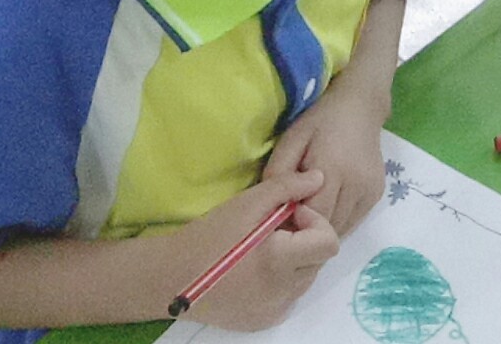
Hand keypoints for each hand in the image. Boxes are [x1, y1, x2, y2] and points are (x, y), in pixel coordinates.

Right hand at [162, 170, 339, 331]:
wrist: (171, 278)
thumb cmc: (208, 236)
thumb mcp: (246, 203)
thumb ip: (287, 188)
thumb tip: (320, 178)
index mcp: (280, 261)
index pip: (329, 242)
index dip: (314, 222)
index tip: (289, 215)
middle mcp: (283, 291)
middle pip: (319, 260)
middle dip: (306, 240)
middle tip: (275, 230)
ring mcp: (275, 310)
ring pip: (306, 278)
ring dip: (296, 260)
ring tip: (263, 249)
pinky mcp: (265, 321)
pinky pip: (289, 296)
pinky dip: (282, 281)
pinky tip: (256, 270)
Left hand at [263, 80, 389, 237]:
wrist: (360, 107)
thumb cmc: (320, 121)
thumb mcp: (291, 139)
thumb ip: (278, 173)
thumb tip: (272, 207)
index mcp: (333, 168)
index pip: (312, 215)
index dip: (293, 222)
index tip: (280, 216)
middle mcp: (356, 184)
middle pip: (327, 226)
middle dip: (306, 228)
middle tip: (290, 217)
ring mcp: (370, 191)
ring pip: (341, 228)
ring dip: (322, 227)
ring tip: (307, 212)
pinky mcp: (377, 195)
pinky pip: (352, 221)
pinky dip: (336, 221)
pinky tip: (326, 206)